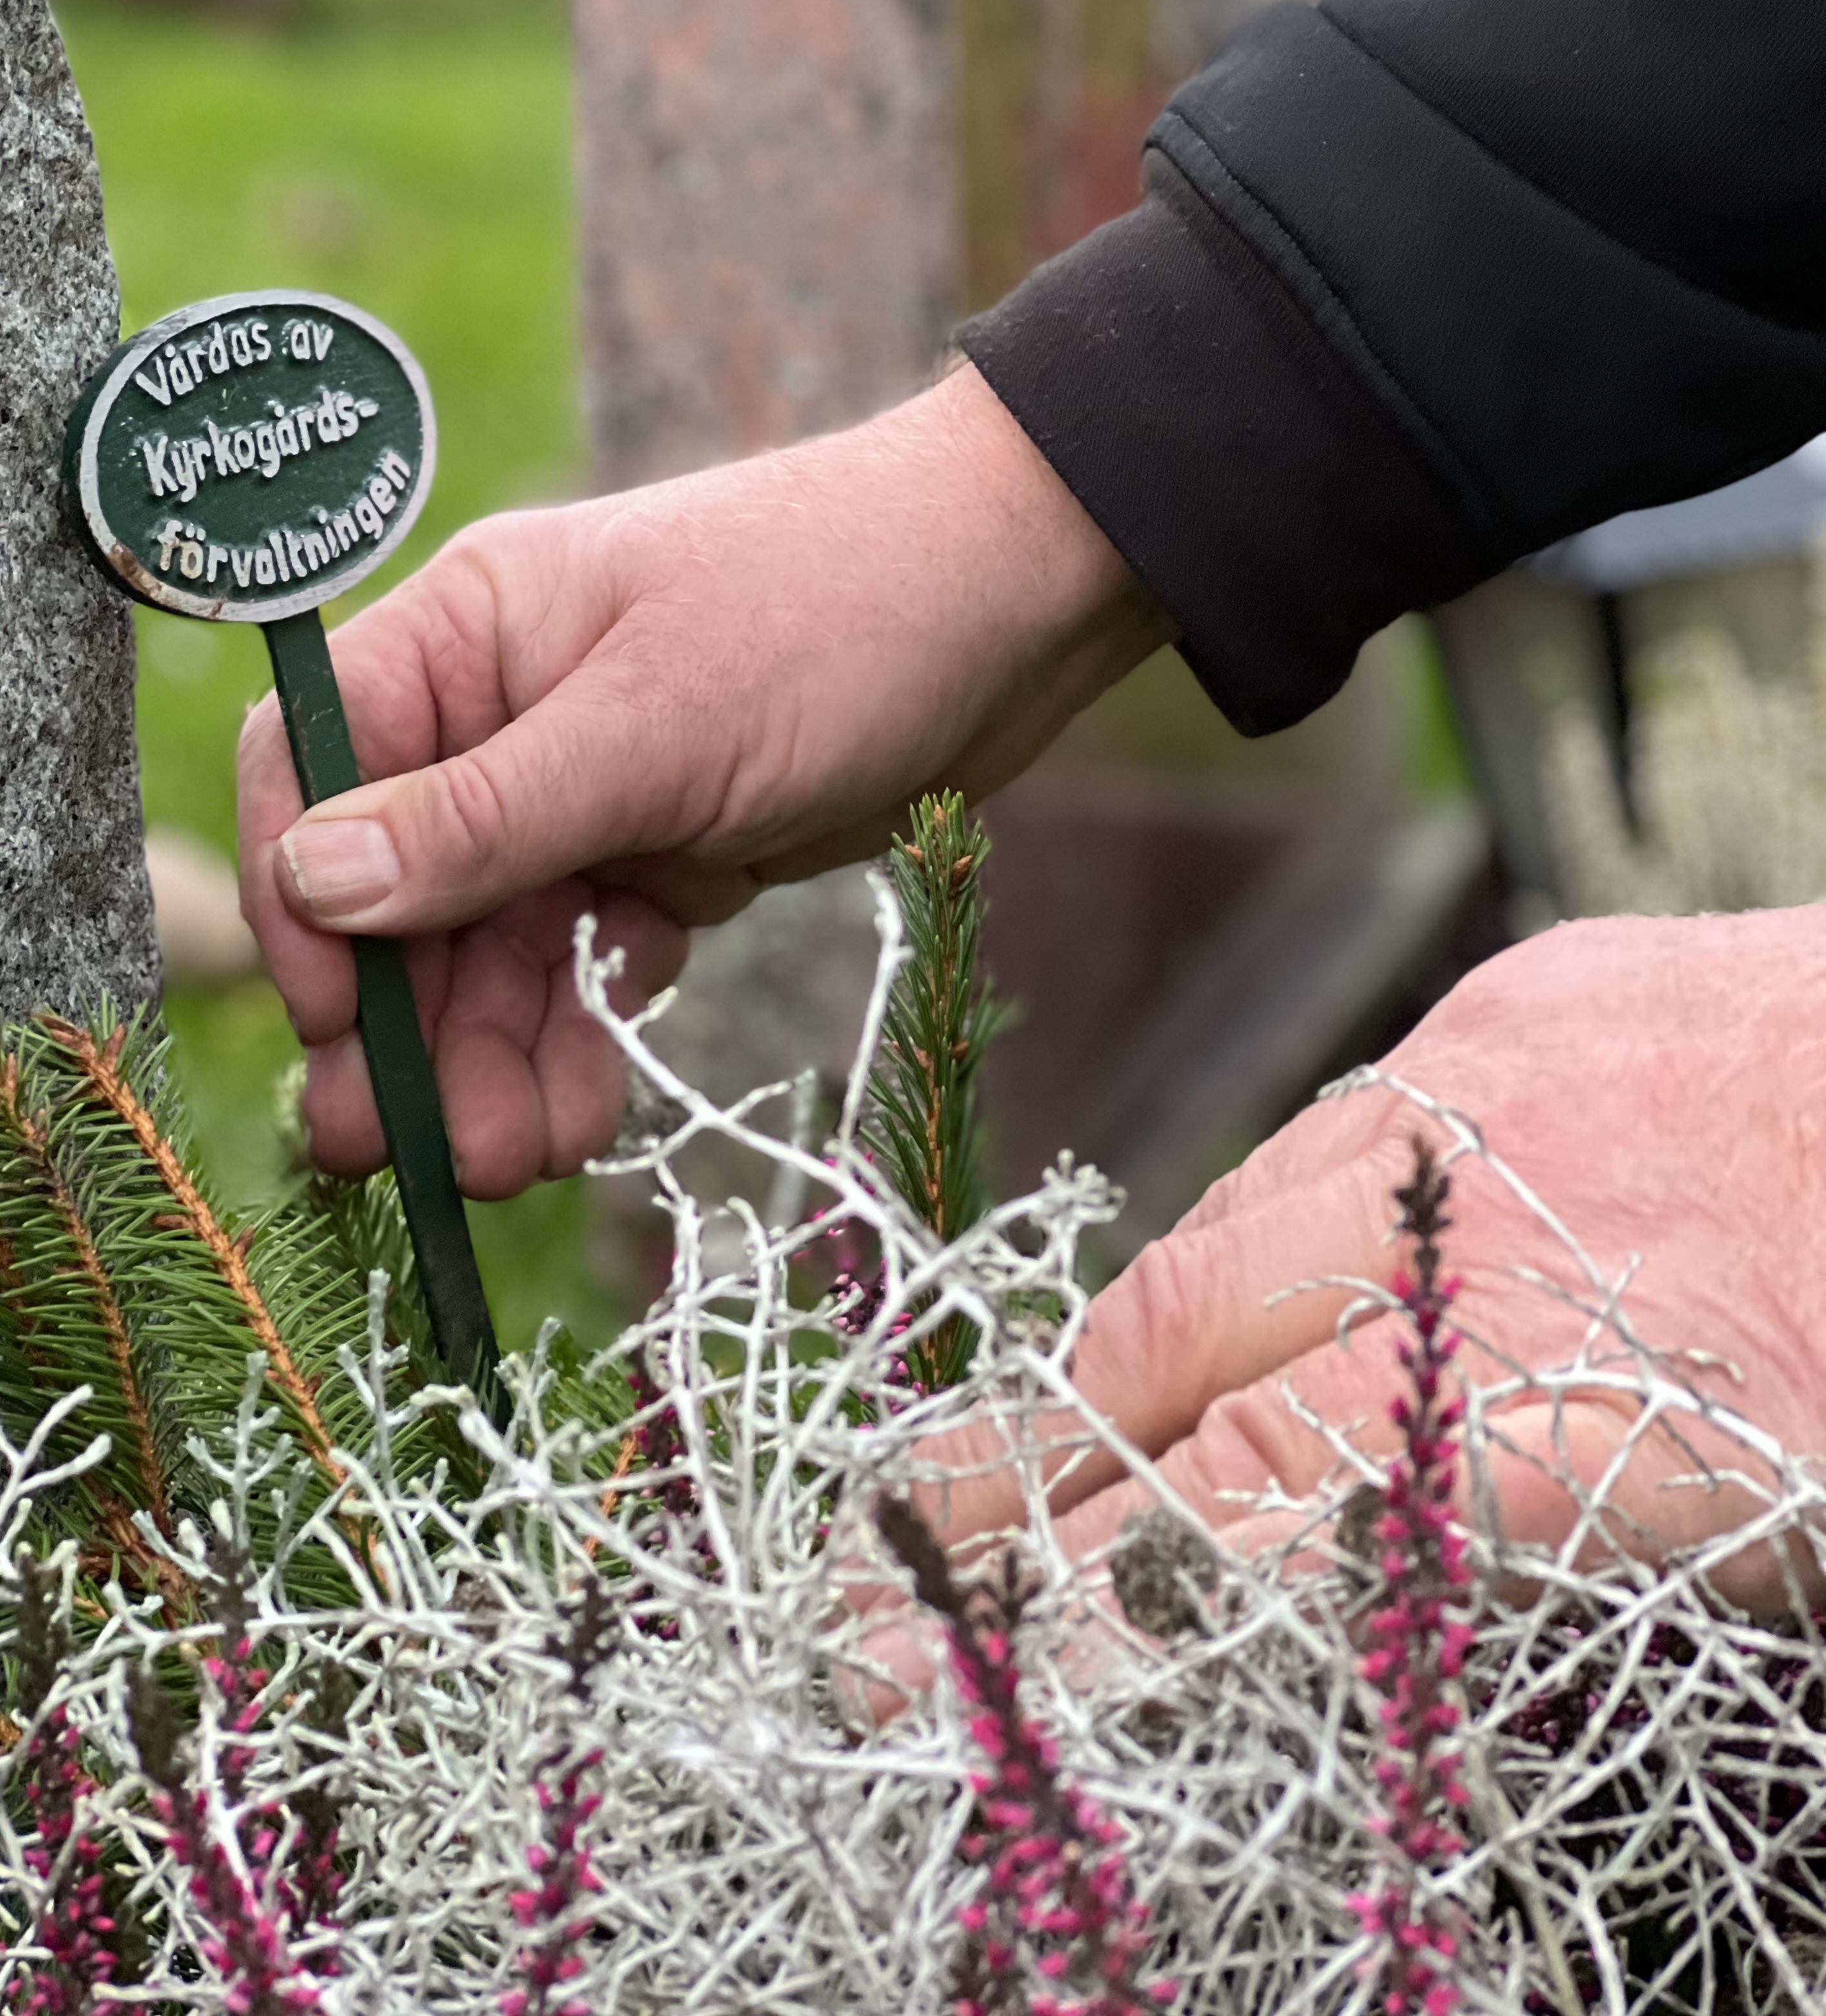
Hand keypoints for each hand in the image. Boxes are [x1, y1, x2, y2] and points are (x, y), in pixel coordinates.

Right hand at [237, 366, 1166, 1194]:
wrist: (1019, 603)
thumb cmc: (835, 614)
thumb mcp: (655, 727)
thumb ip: (483, 819)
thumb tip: (309, 883)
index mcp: (468, 635)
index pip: (317, 765)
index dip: (304, 897)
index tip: (333, 1020)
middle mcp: (505, 712)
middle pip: (401, 886)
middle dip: (404, 1021)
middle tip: (402, 1158)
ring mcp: (585, 787)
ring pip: (495, 946)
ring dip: (489, 1057)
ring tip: (507, 1163)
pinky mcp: (665, 850)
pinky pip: (587, 962)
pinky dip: (576, 1038)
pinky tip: (578, 1116)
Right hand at [913, 904, 1825, 1614]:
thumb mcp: (1742, 1544)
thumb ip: (1512, 1562)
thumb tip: (1345, 1599)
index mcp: (1524, 1417)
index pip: (1227, 1528)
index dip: (1077, 1599)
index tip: (963, 1652)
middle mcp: (1457, 1246)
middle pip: (1177, 1362)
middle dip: (1033, 1466)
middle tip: (908, 1547)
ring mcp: (1471, 1097)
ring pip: (1234, 1221)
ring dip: (1144, 1332)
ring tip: (1056, 1420)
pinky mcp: (1520, 998)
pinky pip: (1341, 1115)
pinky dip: (1286, 1207)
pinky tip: (1275, 1259)